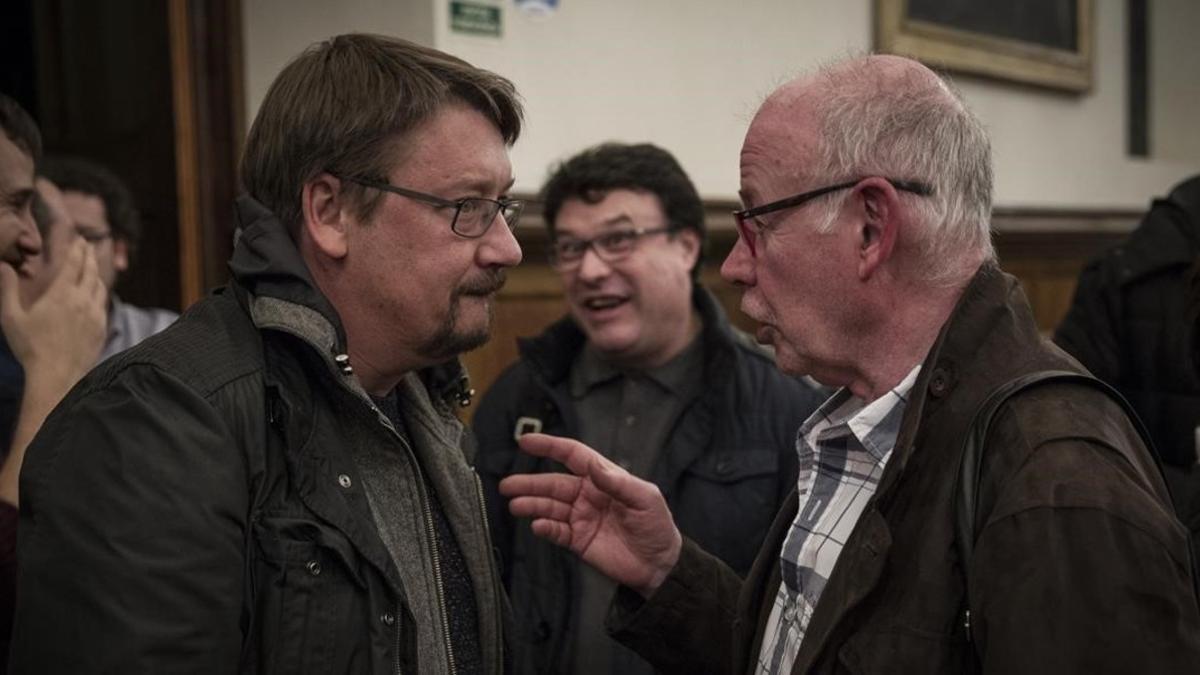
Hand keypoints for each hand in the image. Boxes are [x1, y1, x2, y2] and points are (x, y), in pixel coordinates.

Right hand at [0, 238, 106, 389]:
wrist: (57, 376)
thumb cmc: (30, 347)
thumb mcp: (11, 317)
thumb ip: (7, 290)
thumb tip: (3, 266)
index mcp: (62, 294)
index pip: (73, 263)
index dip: (77, 249)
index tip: (79, 238)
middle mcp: (83, 301)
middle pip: (90, 271)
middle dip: (89, 256)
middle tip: (88, 246)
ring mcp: (95, 315)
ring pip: (100, 287)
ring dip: (96, 273)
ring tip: (92, 267)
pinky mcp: (102, 329)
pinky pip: (103, 305)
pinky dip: (99, 293)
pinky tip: (96, 295)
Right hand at [499, 433, 681, 596]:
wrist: (659, 565)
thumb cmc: (657, 527)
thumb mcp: (645, 498)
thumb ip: (618, 482)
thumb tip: (594, 465)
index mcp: (604, 479)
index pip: (573, 456)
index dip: (549, 447)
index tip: (526, 442)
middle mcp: (588, 495)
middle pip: (553, 484)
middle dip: (529, 483)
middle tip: (507, 484)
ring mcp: (581, 518)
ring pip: (550, 507)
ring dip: (531, 505)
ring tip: (515, 505)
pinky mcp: (578, 540)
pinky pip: (556, 531)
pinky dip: (544, 528)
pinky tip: (537, 525)